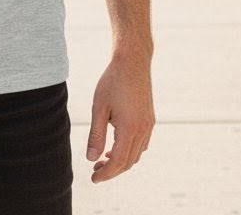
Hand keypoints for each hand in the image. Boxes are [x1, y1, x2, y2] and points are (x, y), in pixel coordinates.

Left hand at [86, 51, 154, 182]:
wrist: (132, 62)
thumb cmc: (112, 82)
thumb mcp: (99, 108)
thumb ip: (96, 135)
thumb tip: (91, 158)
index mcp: (130, 129)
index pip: (118, 162)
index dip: (106, 173)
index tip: (93, 178)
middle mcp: (143, 130)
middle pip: (128, 162)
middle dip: (112, 170)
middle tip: (95, 170)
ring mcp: (149, 125)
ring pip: (136, 154)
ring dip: (121, 161)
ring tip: (103, 159)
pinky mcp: (149, 119)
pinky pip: (142, 144)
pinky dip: (129, 151)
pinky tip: (116, 145)